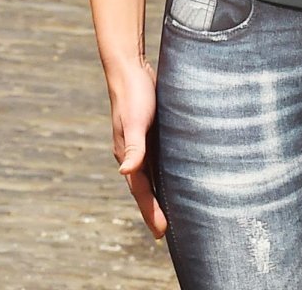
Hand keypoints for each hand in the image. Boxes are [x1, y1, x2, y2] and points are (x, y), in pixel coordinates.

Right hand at [108, 59, 166, 238]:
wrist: (129, 67)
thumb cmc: (133, 93)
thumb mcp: (135, 120)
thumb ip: (133, 146)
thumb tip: (125, 172)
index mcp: (128, 154)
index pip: (141, 190)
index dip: (151, 211)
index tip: (161, 233)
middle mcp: (134, 152)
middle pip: (145, 187)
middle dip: (153, 208)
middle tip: (164, 231)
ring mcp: (142, 142)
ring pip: (151, 173)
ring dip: (159, 191)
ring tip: (171, 208)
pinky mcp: (151, 130)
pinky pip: (158, 157)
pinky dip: (164, 170)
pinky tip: (176, 171)